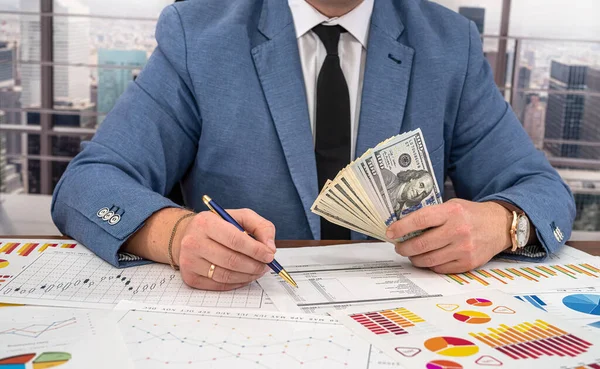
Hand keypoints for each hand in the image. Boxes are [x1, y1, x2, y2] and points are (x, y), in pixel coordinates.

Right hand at [173, 209, 275, 290]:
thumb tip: (270, 248)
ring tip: (257, 270)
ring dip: (247, 276)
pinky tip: (244, 276)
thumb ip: (261, 227)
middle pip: (231, 260)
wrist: (188, 234)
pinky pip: (219, 285)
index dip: (256, 250)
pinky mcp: (190, 277)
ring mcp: (189, 261)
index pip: (235, 240)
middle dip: (254, 265)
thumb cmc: (218, 225)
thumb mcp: (240, 216)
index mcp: (206, 222)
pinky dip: (236, 283)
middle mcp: (193, 242)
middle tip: (265, 265)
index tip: (269, 255)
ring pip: (226, 276)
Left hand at [386, 199, 512, 273]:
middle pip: (421, 244)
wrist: (499, 225)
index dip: (401, 227)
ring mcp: (464, 249)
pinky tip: (428, 259)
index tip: (390, 232)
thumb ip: (431, 215)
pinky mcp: (468, 263)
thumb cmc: (469, 214)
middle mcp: (458, 231)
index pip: (420, 220)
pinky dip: (430, 265)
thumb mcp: (451, 206)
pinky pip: (440, 268)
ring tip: (411, 254)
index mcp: (451, 212)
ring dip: (415, 258)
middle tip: (399, 247)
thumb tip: (403, 226)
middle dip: (404, 248)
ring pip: (428, 260)